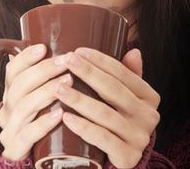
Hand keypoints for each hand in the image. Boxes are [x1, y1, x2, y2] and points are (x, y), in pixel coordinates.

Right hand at [0, 44, 71, 160]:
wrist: (33, 155)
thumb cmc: (42, 118)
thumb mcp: (40, 95)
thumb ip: (45, 77)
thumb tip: (61, 49)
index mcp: (11, 92)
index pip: (12, 70)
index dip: (26, 58)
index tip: (44, 48)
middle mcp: (7, 108)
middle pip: (20, 85)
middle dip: (44, 70)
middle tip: (66, 61)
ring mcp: (10, 129)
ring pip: (24, 106)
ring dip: (47, 91)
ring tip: (68, 81)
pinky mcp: (16, 148)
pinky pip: (28, 134)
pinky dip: (44, 123)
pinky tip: (60, 114)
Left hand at [55, 48, 159, 168]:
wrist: (124, 156)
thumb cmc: (120, 119)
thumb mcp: (127, 97)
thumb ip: (129, 75)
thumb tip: (134, 51)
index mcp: (149, 96)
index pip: (123, 73)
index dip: (100, 60)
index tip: (78, 51)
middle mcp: (148, 116)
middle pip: (113, 89)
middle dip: (88, 73)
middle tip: (68, 61)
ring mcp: (139, 137)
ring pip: (104, 113)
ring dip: (79, 99)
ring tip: (58, 88)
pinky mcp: (128, 157)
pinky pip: (102, 138)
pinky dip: (83, 127)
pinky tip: (65, 116)